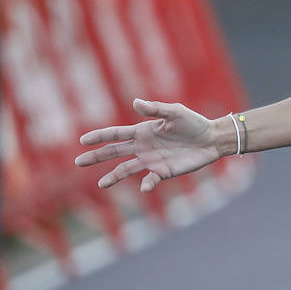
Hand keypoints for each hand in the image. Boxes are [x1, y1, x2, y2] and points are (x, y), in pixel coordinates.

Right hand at [75, 99, 218, 191]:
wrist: (211, 139)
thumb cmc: (194, 123)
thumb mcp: (176, 112)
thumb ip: (156, 109)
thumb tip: (135, 103)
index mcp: (143, 131)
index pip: (116, 134)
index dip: (99, 137)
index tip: (83, 141)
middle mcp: (143, 147)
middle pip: (114, 152)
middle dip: (97, 157)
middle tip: (79, 162)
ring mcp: (152, 160)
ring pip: (127, 169)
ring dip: (114, 176)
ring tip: (101, 184)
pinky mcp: (164, 171)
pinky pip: (150, 179)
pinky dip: (146, 183)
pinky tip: (144, 186)